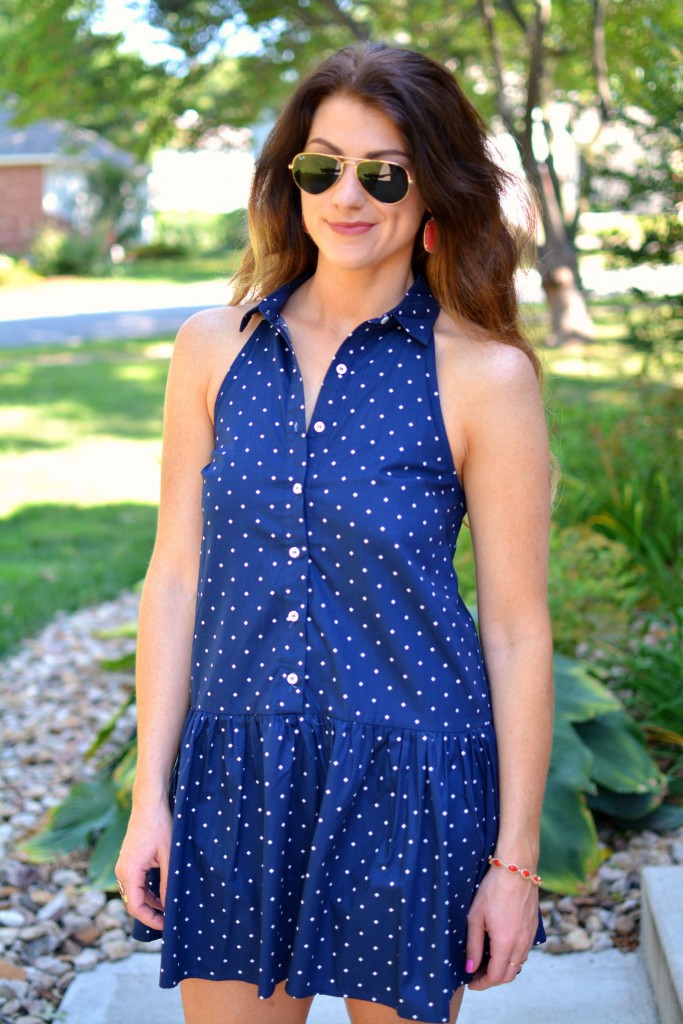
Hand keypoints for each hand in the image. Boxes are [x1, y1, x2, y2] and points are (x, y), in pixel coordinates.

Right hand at [115, 801, 171, 929]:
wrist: (150, 803)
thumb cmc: (160, 826)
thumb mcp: (168, 857)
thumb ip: (167, 883)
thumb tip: (170, 907)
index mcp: (129, 872)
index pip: (135, 907)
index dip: (150, 920)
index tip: (167, 926)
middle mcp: (122, 872)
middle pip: (133, 902)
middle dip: (151, 914)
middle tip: (170, 920)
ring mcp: (124, 866)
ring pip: (135, 893)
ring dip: (151, 902)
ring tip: (169, 909)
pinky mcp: (129, 861)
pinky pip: (136, 883)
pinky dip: (148, 891)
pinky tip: (163, 893)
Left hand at [465, 863, 539, 990]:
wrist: (517, 869)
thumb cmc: (493, 890)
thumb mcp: (475, 917)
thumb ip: (473, 945)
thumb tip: (470, 967)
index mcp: (505, 944)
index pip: (495, 976)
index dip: (482, 984)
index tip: (471, 983)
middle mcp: (521, 945)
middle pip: (508, 975)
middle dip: (492, 980)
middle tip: (477, 974)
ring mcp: (530, 937)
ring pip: (518, 965)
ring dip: (503, 969)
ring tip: (486, 961)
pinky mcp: (534, 928)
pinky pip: (524, 952)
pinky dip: (512, 958)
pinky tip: (500, 948)